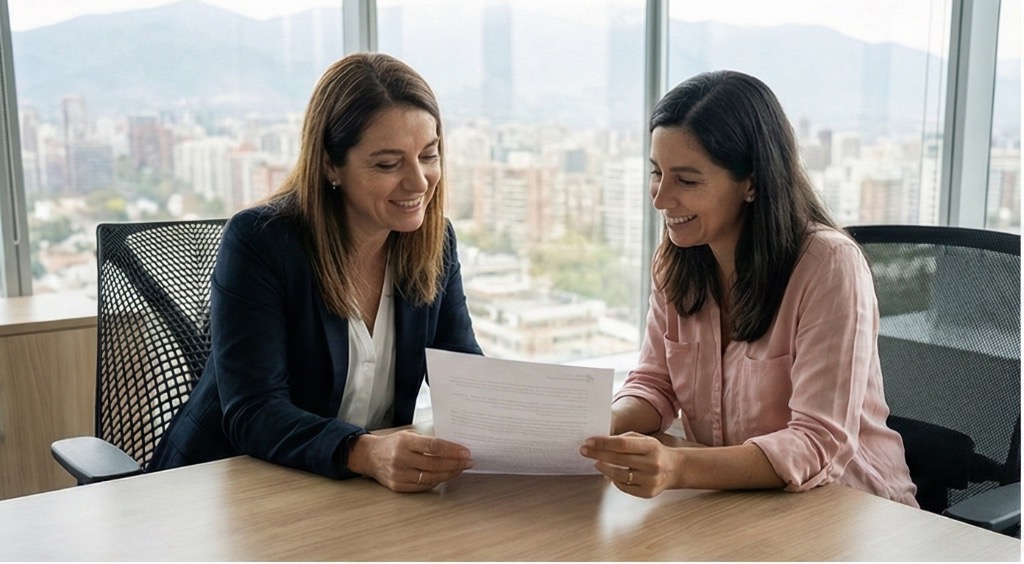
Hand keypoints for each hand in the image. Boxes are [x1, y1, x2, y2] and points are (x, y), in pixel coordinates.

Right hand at [347, 430, 472, 491]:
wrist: (369, 456)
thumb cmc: (392, 443)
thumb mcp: (408, 435)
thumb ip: (427, 441)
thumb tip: (453, 448)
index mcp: (404, 442)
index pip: (433, 446)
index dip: (452, 450)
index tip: (466, 452)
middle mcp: (401, 459)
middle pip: (435, 464)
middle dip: (455, 463)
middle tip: (468, 461)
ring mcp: (399, 474)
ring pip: (431, 477)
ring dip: (449, 474)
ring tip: (460, 469)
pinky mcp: (398, 486)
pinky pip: (423, 486)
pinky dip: (437, 481)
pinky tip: (446, 476)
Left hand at [579, 432, 679, 497]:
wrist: (675, 469)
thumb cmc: (654, 451)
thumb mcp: (644, 439)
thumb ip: (624, 440)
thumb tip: (600, 443)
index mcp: (651, 446)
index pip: (622, 444)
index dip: (603, 443)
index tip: (588, 442)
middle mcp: (652, 464)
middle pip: (618, 459)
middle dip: (598, 454)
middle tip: (584, 451)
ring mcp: (650, 480)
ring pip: (619, 475)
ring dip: (604, 468)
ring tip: (596, 462)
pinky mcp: (648, 493)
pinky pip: (624, 487)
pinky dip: (614, 479)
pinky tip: (609, 473)